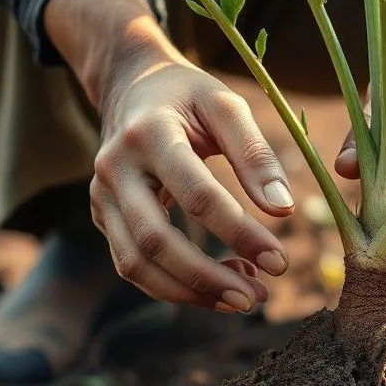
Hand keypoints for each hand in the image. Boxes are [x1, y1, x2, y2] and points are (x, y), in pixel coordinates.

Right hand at [90, 55, 295, 311]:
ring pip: (135, 264)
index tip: (279, 260)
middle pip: (155, 240)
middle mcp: (116, 168)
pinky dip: (174, 287)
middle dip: (208, 277)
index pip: (196, 195)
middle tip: (257, 297)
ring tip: (241, 299)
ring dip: (189, 292)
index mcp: (149, 134)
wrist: (129, 86)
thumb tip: (283, 210)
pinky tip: (217, 288)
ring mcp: (102, 196)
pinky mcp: (102, 216)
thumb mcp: (225, 105)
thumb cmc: (187, 96)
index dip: (239, 232)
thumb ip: (255, 154)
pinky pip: (132, 265)